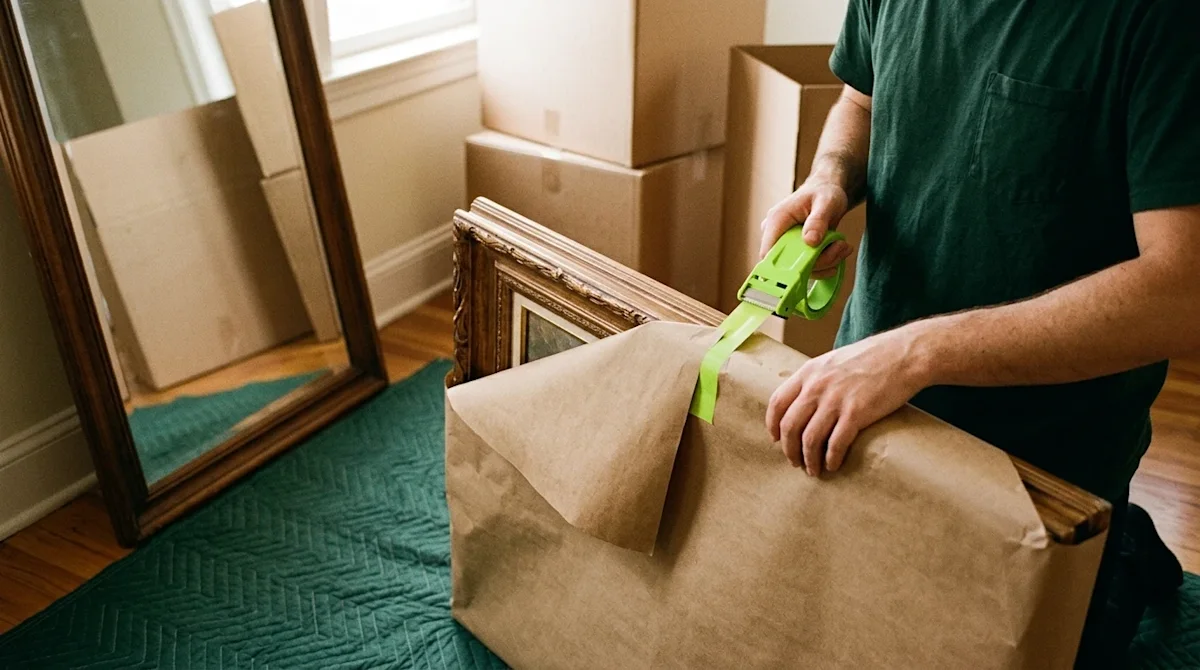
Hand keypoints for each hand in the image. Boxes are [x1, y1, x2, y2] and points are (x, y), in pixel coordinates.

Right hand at [759, 180, 853, 277]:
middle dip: (818, 262)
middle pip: (788, 265)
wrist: (826, 192)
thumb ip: (818, 221)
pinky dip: (826, 263)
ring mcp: (786, 245)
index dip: (783, 267)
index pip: (768, 253)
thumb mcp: (826, 202)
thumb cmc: (824, 192)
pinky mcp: (796, 253)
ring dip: (826, 262)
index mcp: (776, 220)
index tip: (812, 264)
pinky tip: (838, 250)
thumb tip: (810, 241)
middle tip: (841, 247)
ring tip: (843, 245)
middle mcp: (777, 235)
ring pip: (801, 269)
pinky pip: (808, 267)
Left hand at [766, 325, 932, 475]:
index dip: (773, 425)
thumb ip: (817, 379)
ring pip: (809, 439)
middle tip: (794, 462)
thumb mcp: (834, 361)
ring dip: (808, 459)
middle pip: (789, 426)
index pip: (777, 402)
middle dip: (789, 449)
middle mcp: (817, 386)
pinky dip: (831, 458)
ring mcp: (836, 400)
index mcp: (809, 372)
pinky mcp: (856, 413)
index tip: (776, 439)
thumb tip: (806, 400)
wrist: (904, 355)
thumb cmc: (872, 358)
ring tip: (813, 470)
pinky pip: (836, 443)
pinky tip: (833, 465)